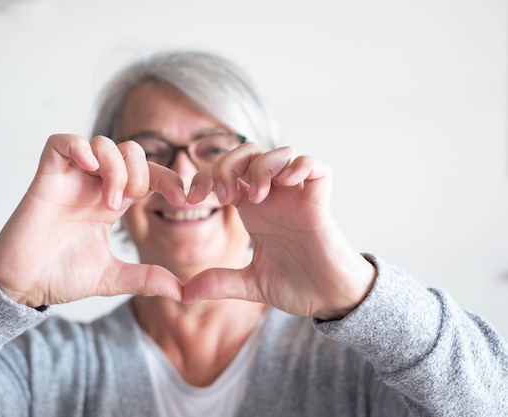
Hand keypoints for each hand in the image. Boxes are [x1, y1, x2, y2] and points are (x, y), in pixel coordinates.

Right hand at [0, 134, 185, 307]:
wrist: (22, 285)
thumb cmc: (60, 276)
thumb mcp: (113, 277)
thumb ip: (146, 279)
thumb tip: (181, 290)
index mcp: (112, 202)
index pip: (149, 175)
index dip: (170, 179)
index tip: (185, 198)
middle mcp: (94, 185)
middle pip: (130, 151)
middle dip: (142, 172)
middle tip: (131, 202)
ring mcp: (71, 179)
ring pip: (103, 143)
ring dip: (115, 167)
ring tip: (109, 201)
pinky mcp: (46, 176)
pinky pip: (62, 142)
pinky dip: (79, 147)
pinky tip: (89, 168)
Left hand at [183, 142, 375, 319]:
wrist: (330, 299)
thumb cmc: (296, 284)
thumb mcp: (251, 284)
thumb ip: (219, 283)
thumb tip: (184, 292)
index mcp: (252, 209)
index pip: (225, 174)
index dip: (204, 177)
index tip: (192, 199)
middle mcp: (274, 196)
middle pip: (248, 153)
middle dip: (228, 164)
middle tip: (223, 194)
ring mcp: (298, 195)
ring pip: (280, 152)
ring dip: (262, 166)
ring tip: (256, 195)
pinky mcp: (321, 200)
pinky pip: (315, 166)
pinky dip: (300, 166)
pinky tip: (287, 183)